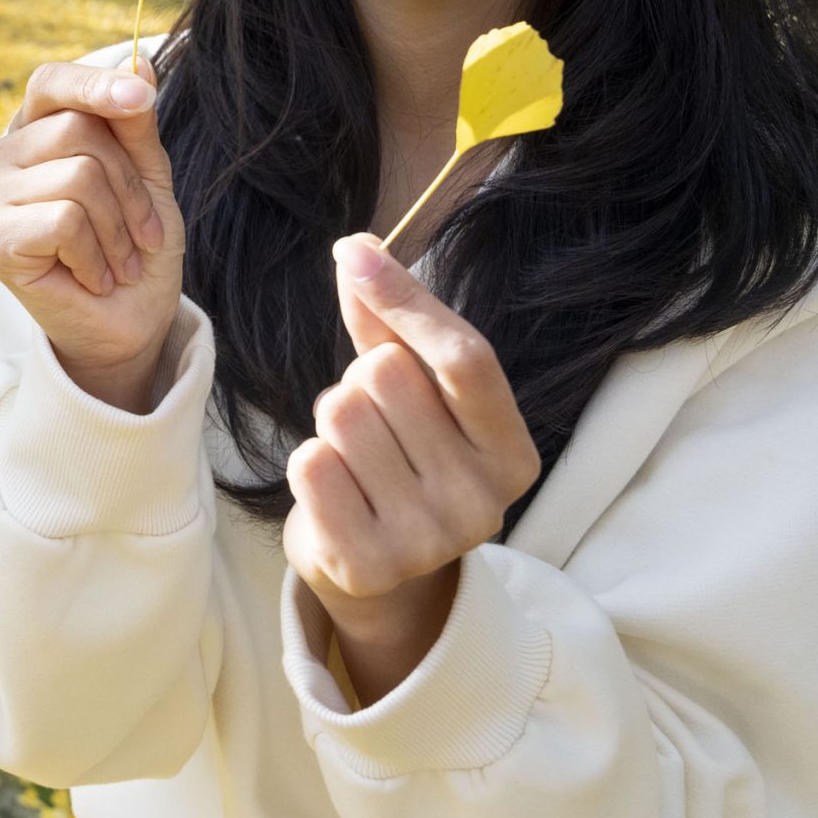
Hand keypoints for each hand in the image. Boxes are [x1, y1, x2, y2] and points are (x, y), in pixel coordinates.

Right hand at [0, 56, 184, 410]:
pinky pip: (65, 220)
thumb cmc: (134, 247)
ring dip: (119, 227)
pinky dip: (96, 254)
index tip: (142, 98)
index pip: (52, 83)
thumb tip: (139, 58)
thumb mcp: (147, 175)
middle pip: (79, 131)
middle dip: (131, 186)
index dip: (96, 84)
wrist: (128, 324)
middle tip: (144, 233)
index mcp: (33, 131)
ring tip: (120, 260)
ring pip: (78, 175)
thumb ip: (134, 121)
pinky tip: (93, 276)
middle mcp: (1, 157)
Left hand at [284, 234, 540, 671]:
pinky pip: (309, 464)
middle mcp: (483, 503)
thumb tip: (358, 247)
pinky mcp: (368, 566)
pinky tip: (331, 493)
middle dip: (359, 384)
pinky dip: (306, 464)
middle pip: (387, 377)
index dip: (407, 299)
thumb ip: (390, 324)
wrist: (373, 569)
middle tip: (371, 427)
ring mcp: (429, 542)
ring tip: (352, 459)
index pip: (466, 358)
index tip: (356, 253)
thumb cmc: (397, 459)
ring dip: (330, 425)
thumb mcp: (412, 393)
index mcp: (512, 453)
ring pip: (341, 414)